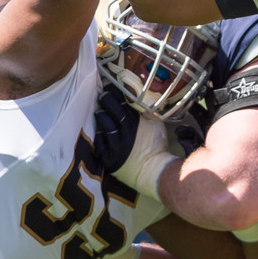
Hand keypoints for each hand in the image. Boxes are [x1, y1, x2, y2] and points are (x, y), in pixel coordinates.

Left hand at [94, 85, 177, 199]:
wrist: (154, 172)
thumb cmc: (158, 148)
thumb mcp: (156, 126)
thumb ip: (146, 114)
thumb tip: (141, 101)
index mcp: (137, 122)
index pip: (123, 102)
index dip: (115, 93)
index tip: (109, 86)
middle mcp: (125, 131)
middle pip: (112, 111)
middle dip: (106, 100)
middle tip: (102, 95)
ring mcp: (115, 145)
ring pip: (104, 125)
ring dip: (101, 116)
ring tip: (99, 112)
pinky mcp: (109, 158)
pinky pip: (99, 143)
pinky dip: (99, 136)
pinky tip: (100, 131)